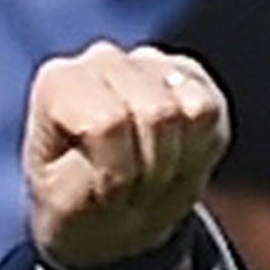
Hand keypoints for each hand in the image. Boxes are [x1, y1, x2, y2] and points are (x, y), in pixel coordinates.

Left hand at [25, 42, 228, 269]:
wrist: (105, 209)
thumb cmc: (78, 204)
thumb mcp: (66, 207)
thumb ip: (81, 175)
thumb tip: (113, 126)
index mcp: (58, 83)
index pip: (107, 123)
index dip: (118, 173)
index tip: (105, 194)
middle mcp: (101, 59)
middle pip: (156, 113)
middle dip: (153, 168)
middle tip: (133, 190)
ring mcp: (148, 61)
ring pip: (192, 109)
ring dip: (178, 160)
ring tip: (149, 175)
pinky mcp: (189, 74)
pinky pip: (210, 110)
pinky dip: (201, 148)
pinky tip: (174, 158)